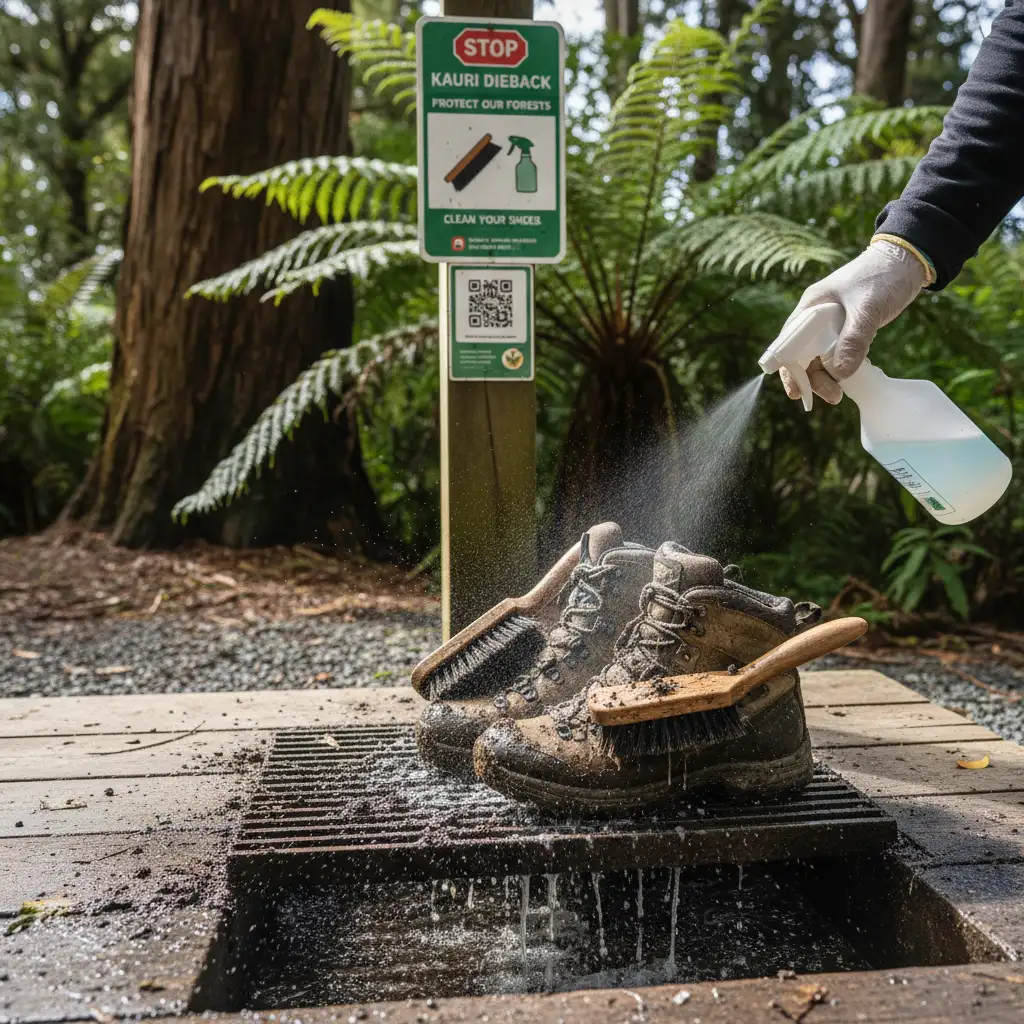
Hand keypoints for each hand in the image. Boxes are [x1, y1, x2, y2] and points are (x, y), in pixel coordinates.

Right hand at [779, 239, 928, 404]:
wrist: (907, 260)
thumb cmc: (882, 276)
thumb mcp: (867, 308)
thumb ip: (853, 339)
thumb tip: (840, 374)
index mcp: (810, 307)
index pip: (788, 344)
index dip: (789, 370)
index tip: (797, 393)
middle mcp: (815, 317)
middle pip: (802, 355)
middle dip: (812, 379)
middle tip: (831, 396)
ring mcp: (830, 323)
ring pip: (819, 357)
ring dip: (825, 377)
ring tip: (838, 395)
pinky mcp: (846, 328)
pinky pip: (835, 353)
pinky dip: (838, 368)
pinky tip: (847, 380)